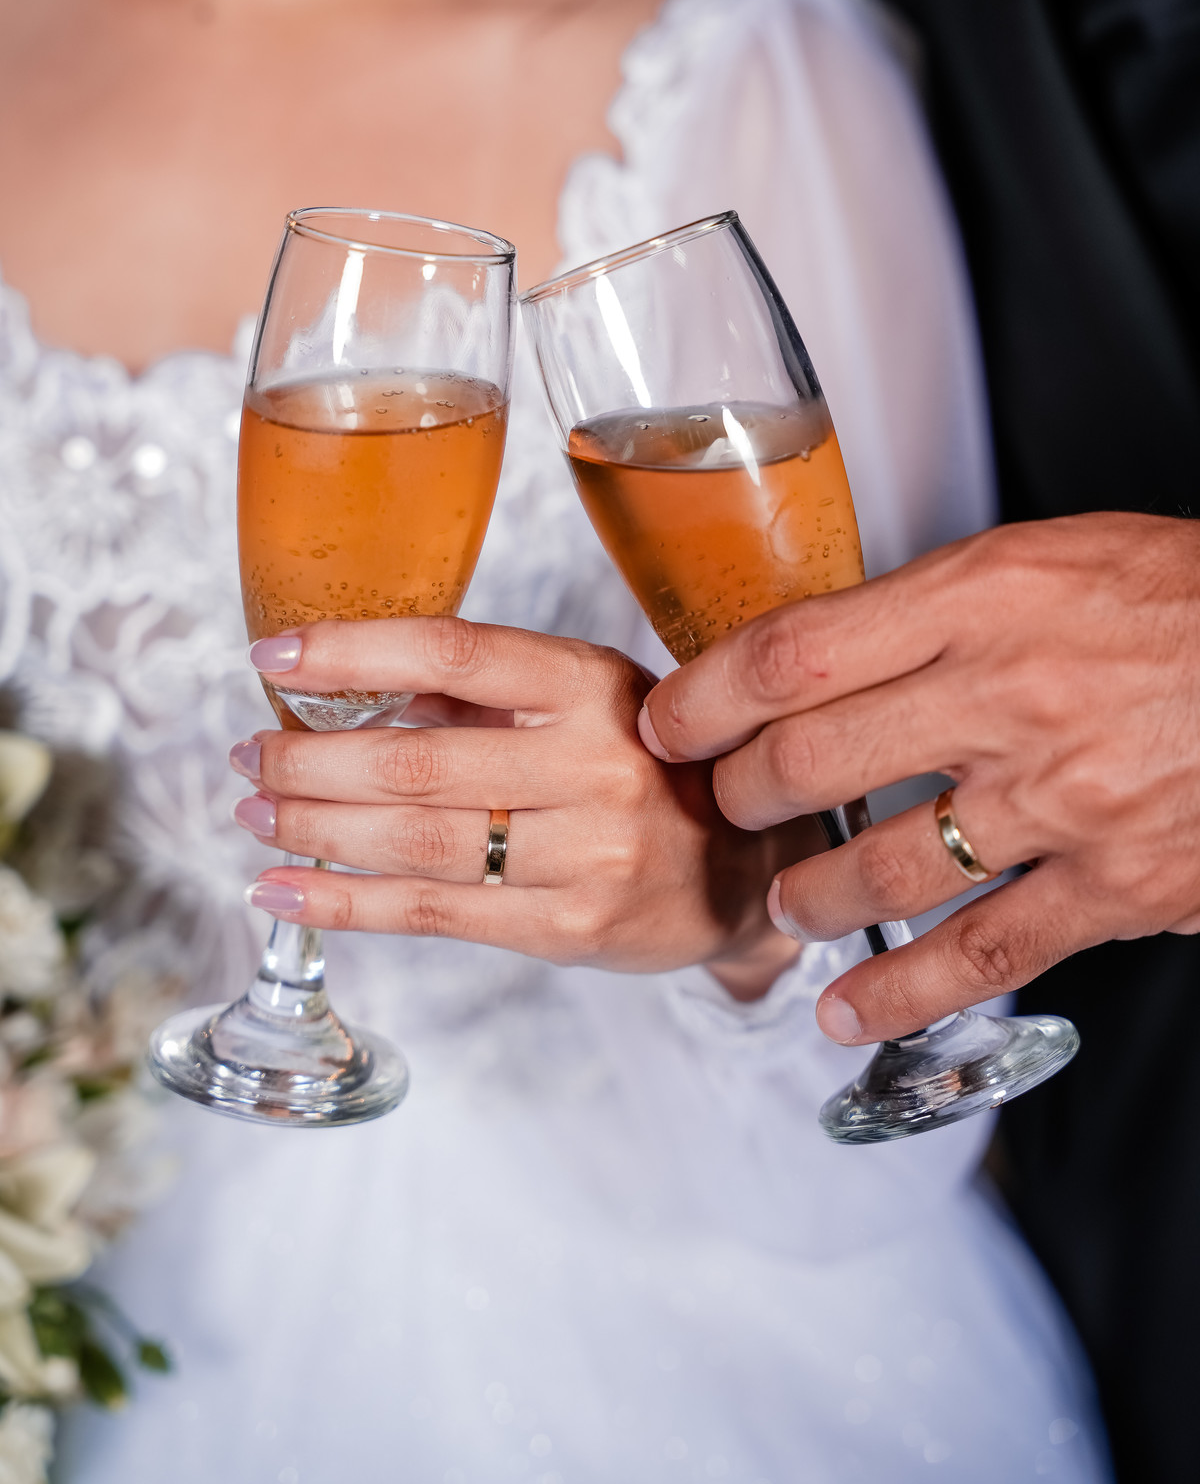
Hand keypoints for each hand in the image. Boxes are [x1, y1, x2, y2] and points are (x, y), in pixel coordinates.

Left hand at [231, 618, 809, 995]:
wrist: (753, 870)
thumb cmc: (655, 768)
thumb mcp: (593, 701)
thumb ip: (485, 700)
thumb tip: (357, 693)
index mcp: (594, 685)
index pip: (455, 654)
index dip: (354, 651)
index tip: (274, 656)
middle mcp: (594, 764)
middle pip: (416, 760)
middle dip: (310, 757)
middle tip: (248, 751)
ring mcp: (585, 853)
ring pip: (414, 841)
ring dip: (313, 826)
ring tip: (253, 810)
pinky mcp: (568, 927)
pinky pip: (432, 913)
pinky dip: (343, 902)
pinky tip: (283, 891)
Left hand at [638, 513, 1199, 1042]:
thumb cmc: (1186, 599)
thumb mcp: (1048, 559)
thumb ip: (935, 608)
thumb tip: (823, 657)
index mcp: (986, 598)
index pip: (796, 652)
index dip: (707, 697)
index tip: (669, 722)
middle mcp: (1011, 697)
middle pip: (814, 762)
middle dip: (743, 796)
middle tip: (727, 805)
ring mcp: (1061, 800)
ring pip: (881, 868)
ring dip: (806, 893)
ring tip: (786, 899)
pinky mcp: (1116, 884)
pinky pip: (984, 954)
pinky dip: (901, 992)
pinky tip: (846, 1012)